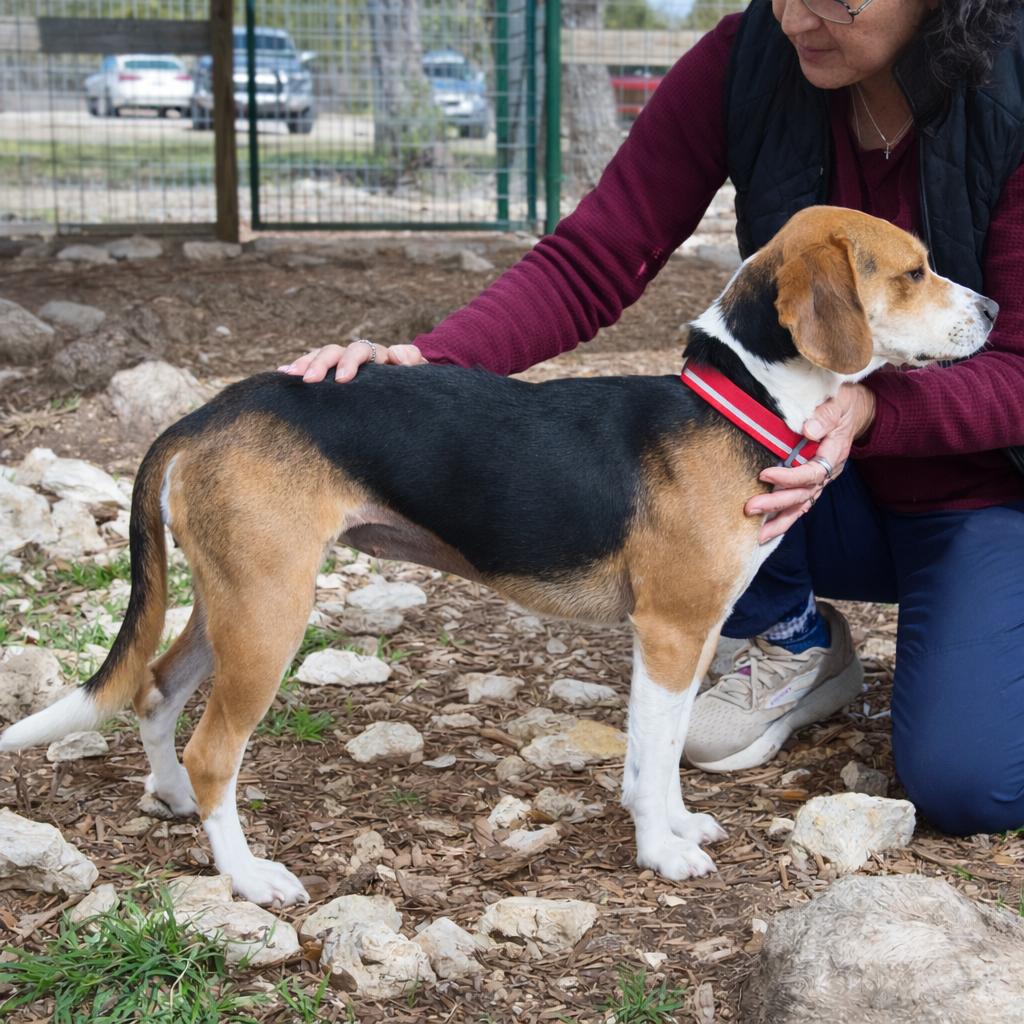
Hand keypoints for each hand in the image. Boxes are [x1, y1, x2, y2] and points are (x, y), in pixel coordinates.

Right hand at [278, 341, 426, 382]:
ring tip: (289, 374)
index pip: (361, 351)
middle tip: (310, 380)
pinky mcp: (338, 374)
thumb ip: (412, 360)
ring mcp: (347, 362)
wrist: (416, 385)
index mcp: (380, 354)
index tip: (343, 379)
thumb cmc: (417, 381)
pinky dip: (300, 367)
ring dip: (305, 363)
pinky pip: (316, 367)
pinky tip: (282, 374)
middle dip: (322, 364)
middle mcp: (360, 355)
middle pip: (336, 350)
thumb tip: (396, 353)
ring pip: (322, 356)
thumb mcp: (420, 372)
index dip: (350, 362)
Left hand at [745, 383, 875, 542]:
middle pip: (803, 495)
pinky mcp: (813, 483)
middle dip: (776, 503)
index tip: (764, 475)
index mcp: (834, 454)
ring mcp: (821, 480)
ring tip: (757, 536)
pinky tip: (768, 531)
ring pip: (801, 506)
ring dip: (779, 521)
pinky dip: (785, 519)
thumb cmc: (842, 404)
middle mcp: (828, 472)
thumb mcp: (838, 403)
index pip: (811, 473)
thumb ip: (824, 416)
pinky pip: (800, 505)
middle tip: (750, 508)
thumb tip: (808, 430)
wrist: (855, 411)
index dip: (788, 477)